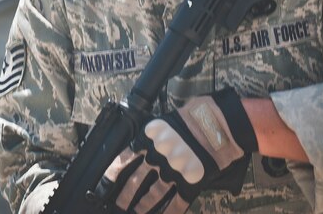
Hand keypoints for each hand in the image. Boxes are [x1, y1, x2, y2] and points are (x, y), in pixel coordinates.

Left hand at [103, 88, 257, 212]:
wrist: (218, 125)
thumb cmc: (192, 118)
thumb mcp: (163, 122)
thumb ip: (150, 138)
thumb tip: (139, 150)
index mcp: (148, 140)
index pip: (123, 160)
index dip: (111, 175)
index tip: (103, 184)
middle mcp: (157, 158)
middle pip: (135, 181)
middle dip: (124, 195)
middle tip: (118, 203)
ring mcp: (174, 173)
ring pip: (153, 195)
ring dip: (142, 206)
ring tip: (136, 211)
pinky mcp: (190, 184)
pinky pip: (177, 203)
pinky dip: (169, 212)